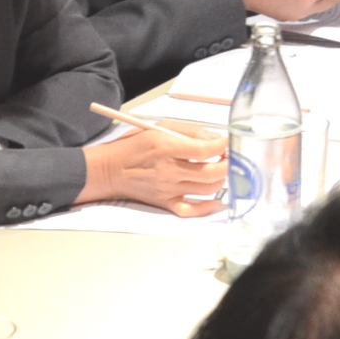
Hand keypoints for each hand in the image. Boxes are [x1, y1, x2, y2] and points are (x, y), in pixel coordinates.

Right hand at [78, 122, 227, 216]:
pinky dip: (207, 208)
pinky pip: (191, 211)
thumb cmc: (133, 146)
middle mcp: (169, 171)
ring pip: (207, 190)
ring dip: (221, 179)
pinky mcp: (165, 203)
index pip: (205, 150)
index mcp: (167, 148)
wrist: (110, 170)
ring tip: (221, 169)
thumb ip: (189, 131)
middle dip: (228, 163)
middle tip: (229, 156)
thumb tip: (214, 138)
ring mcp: (168, 190)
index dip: (222, 145)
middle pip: (211, 172)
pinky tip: (216, 200)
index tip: (228, 141)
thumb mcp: (160, 127)